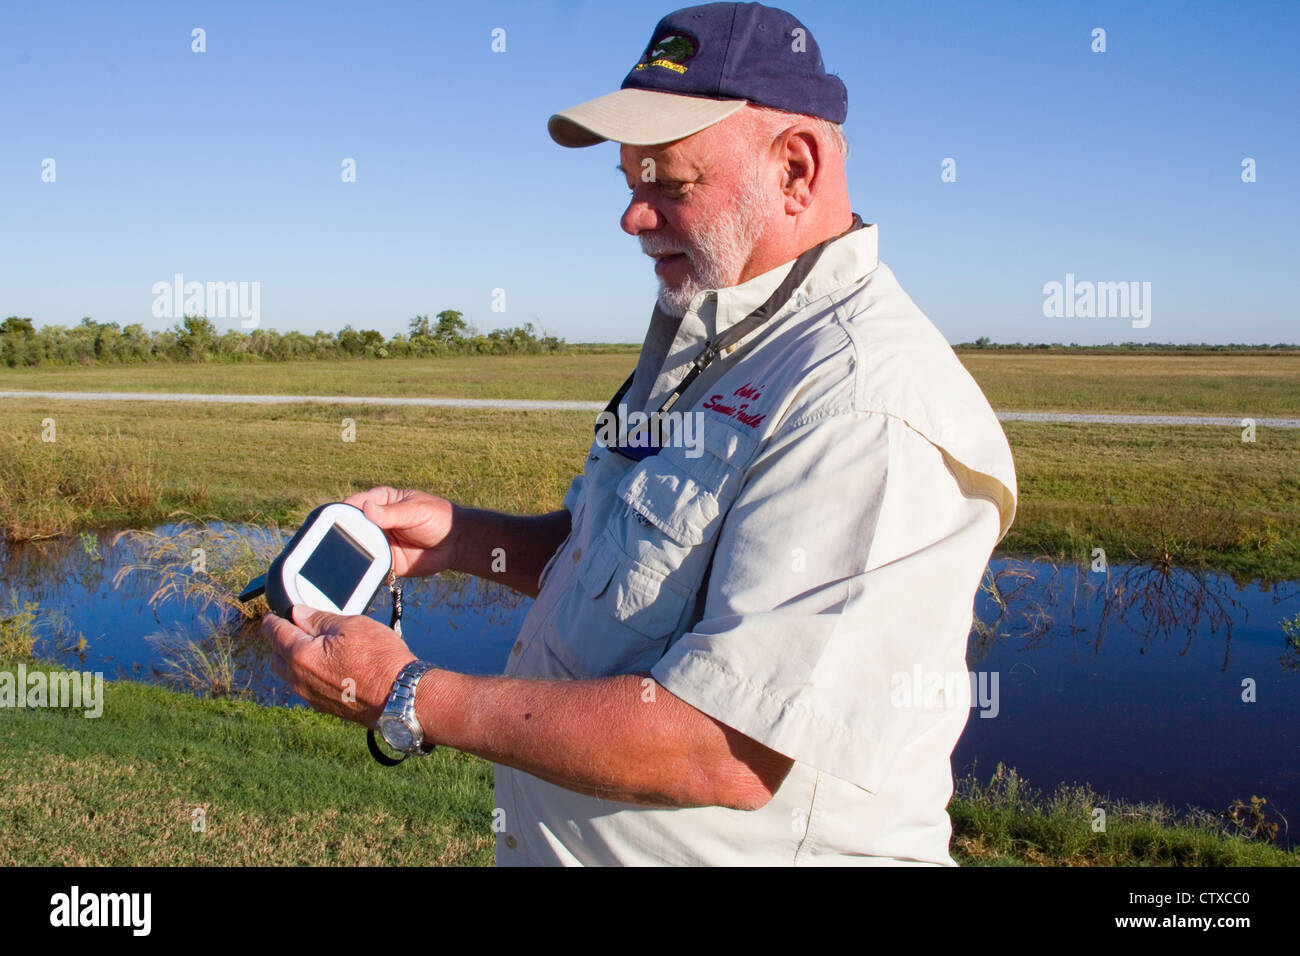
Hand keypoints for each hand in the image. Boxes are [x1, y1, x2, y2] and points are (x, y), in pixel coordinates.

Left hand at [262, 604, 415, 725]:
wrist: (401, 698)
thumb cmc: (379, 659)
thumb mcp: (351, 625)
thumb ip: (319, 619)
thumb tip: (298, 613)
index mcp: (300, 655)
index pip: (274, 633)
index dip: (272, 619)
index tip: (272, 615)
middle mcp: (299, 679)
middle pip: (276, 656)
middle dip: (281, 640)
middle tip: (295, 628)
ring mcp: (311, 696)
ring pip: (290, 674)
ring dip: (294, 660)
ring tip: (314, 647)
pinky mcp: (325, 707)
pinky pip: (306, 687)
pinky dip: (309, 674)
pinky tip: (329, 666)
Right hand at [343, 485, 457, 577]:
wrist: (455, 542)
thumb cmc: (437, 518)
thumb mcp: (416, 511)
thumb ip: (392, 513)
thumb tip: (366, 509)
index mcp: (380, 501)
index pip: (356, 504)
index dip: (345, 511)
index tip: (338, 519)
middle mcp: (375, 522)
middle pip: (352, 528)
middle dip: (346, 535)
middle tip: (346, 542)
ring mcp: (379, 542)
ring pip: (358, 548)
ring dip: (356, 554)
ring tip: (356, 559)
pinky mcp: (386, 561)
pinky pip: (371, 567)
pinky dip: (368, 571)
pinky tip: (367, 573)